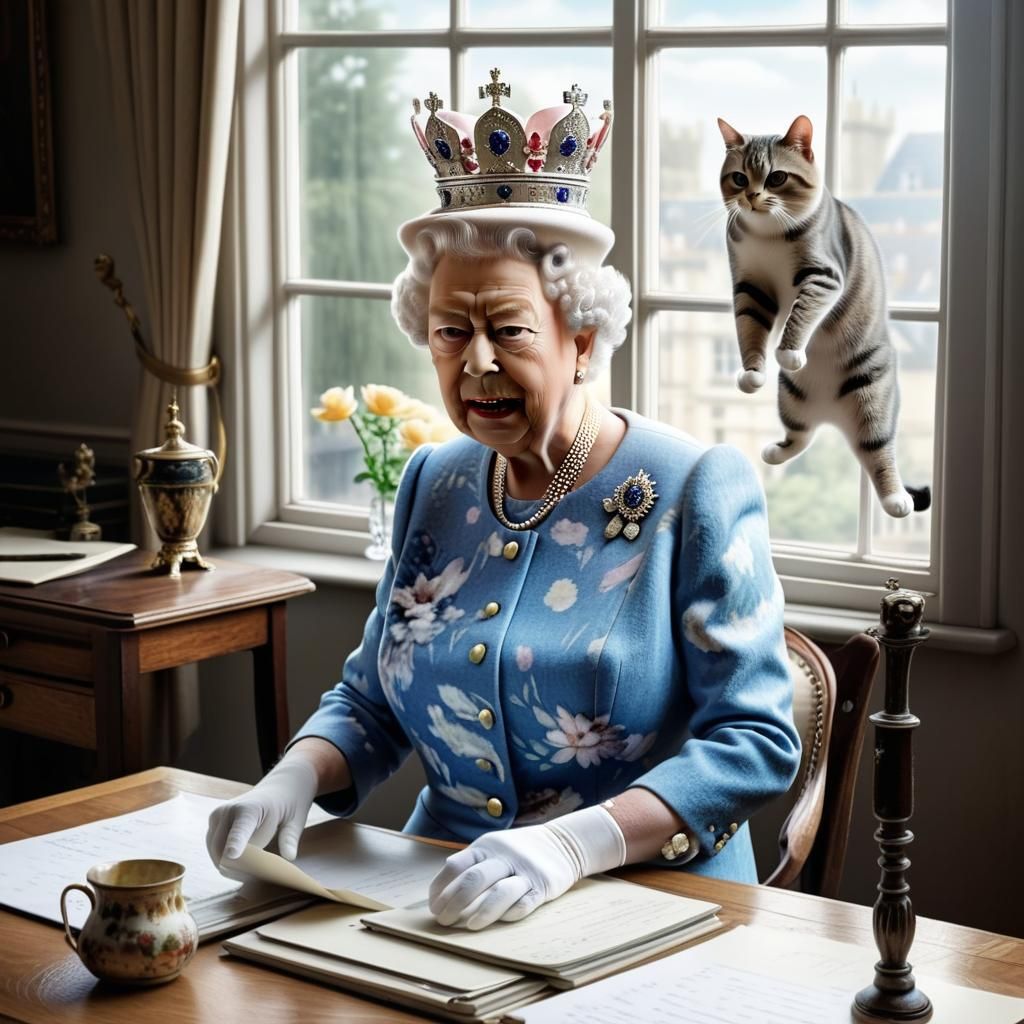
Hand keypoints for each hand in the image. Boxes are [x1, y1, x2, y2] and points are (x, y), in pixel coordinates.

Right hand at [206, 756, 319, 865]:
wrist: (277, 789)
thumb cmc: (288, 805)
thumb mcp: (296, 819)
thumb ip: (289, 838)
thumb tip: (289, 856)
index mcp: (250, 807)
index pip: (240, 829)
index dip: (236, 842)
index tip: (233, 855)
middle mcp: (228, 811)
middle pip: (223, 849)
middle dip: (237, 868)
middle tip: (257, 878)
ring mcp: (217, 817)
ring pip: (216, 854)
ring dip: (231, 867)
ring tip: (253, 871)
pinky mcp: (213, 824)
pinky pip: (215, 850)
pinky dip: (226, 861)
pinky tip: (244, 864)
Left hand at [427, 805, 625, 930]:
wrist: (562, 843)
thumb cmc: (517, 851)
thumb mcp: (492, 848)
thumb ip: (470, 864)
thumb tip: (439, 893)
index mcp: (486, 846)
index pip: (456, 865)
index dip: (441, 887)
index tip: (434, 906)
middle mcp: (504, 857)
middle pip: (475, 879)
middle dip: (455, 902)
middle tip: (444, 920)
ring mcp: (525, 871)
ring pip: (500, 892)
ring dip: (482, 911)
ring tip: (469, 926)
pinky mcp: (543, 887)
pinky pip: (526, 902)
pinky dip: (511, 913)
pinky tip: (501, 921)